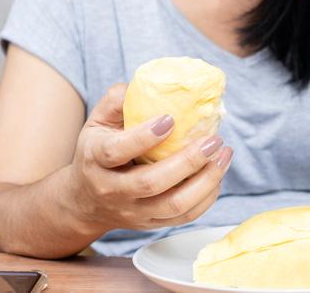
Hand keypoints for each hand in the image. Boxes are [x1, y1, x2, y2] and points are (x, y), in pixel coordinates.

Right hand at [67, 83, 232, 233]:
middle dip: (188, 161)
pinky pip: (185, 216)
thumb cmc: (97, 151)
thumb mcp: (97, 122)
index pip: (116, 152)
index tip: (171, 119)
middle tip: (214, 139)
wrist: (85, 202)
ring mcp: (133, 212)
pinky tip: (217, 172)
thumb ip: (118, 101)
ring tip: (224, 154)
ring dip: (206, 180)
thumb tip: (146, 84)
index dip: (144, 136)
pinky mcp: (151, 224)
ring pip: (174, 205)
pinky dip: (208, 196)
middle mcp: (112, 190)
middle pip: (151, 183)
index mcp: (96, 160)